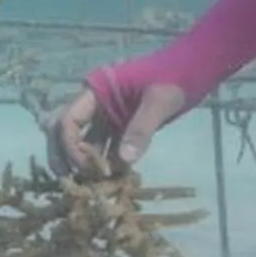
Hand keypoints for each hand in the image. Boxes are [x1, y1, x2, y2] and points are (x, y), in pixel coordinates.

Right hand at [48, 76, 187, 178]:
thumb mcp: (159, 101)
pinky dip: (104, 163)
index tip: (87, 168)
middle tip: (69, 181)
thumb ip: (141, 128)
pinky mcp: (119, 127)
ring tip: (92, 186)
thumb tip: (123, 160)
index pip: (68, 119)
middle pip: (64, 129)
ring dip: (83, 163)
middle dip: (62, 155)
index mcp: (96, 91)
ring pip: (82, 141)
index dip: (70, 146)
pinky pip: (104, 147)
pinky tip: (113, 180)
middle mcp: (95, 104)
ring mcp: (106, 116)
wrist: (193, 70)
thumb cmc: (173, 76)